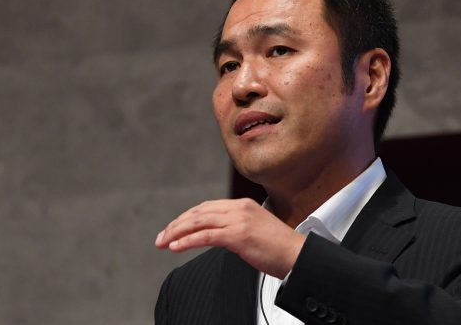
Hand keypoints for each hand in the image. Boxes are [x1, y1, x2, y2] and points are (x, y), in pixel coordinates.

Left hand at [155, 198, 304, 278]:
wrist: (299, 256)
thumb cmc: (281, 249)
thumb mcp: (256, 231)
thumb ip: (237, 228)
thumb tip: (219, 236)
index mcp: (243, 205)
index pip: (207, 207)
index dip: (187, 218)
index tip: (174, 228)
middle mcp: (238, 208)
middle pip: (198, 212)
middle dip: (177, 224)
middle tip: (161, 236)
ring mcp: (238, 220)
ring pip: (198, 222)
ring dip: (176, 232)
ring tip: (162, 242)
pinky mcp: (237, 235)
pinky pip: (205, 236)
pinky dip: (187, 241)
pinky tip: (175, 246)